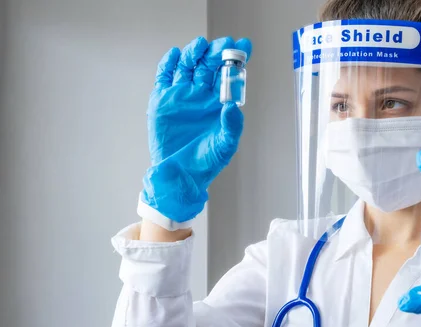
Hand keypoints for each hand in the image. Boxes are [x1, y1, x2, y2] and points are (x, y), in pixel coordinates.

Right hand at [141, 36, 251, 222]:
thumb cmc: (205, 163)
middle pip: (209, 65)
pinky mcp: (162, 100)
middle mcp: (201, 95)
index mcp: (218, 103)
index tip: (245, 46)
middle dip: (217, 52)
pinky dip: (168, 64)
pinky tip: (174, 55)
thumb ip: (232, 126)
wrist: (179, 176)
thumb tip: (233, 106)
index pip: (229, 75)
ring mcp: (181, 95)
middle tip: (225, 44)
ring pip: (188, 66)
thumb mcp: (225, 146)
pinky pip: (164, 76)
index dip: (237, 59)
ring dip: (194, 54)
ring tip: (200, 46)